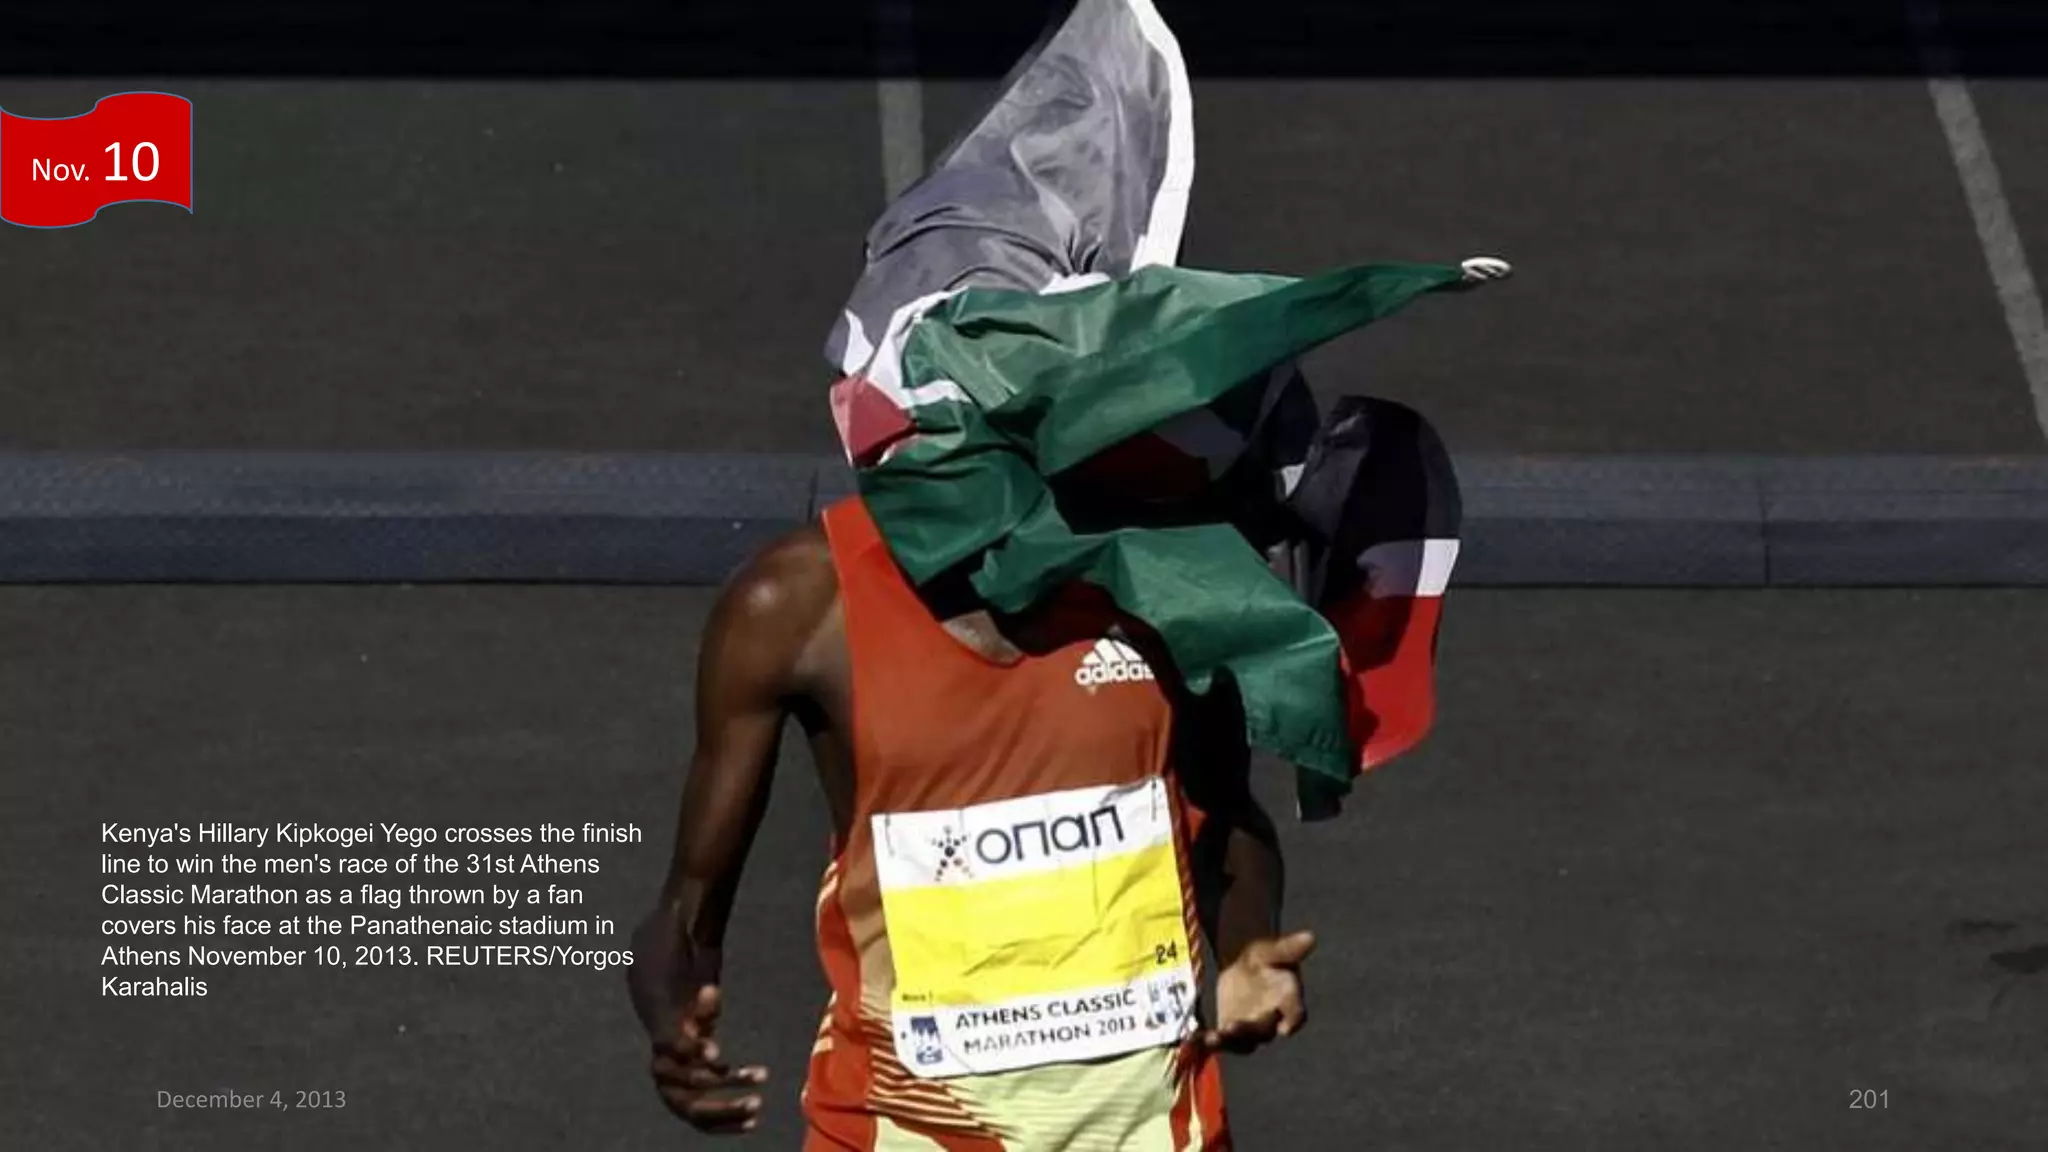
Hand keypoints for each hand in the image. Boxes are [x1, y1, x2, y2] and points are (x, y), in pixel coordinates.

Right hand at [650, 985, 768, 1133]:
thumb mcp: (695, 1011)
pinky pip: (706, 1124)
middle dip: (724, 1083)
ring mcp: (673, 1097)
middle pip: (692, 1084)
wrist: (672, 1047)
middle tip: (761, 1074)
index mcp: (663, 1047)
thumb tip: (711, 991)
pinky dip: (727, 1125)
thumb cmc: (687, 1023)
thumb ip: (704, 1005)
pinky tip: (753, 1123)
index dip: (695, 1050)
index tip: (719, 1053)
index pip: (676, 1048)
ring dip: (728, 1109)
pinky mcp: (687, 1110)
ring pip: (699, 1111)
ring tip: (758, 1103)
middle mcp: (664, 1076)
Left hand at [1201, 929, 1314, 1053]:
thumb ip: (1289, 948)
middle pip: (1263, 1031)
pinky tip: (1192, 1037)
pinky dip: (1208, 1041)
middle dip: (1247, 1031)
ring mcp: (1250, 1029)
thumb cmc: (1267, 957)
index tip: (1285, 1029)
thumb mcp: (1274, 949)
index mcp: (1288, 1001)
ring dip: (1226, 1043)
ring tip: (1210, 1038)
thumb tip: (1309, 937)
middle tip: (1230, 1028)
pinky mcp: (1230, 1031)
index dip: (1292, 1022)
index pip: (1296, 1015)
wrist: (1246, 964)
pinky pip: (1221, 1040)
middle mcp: (1272, 1020)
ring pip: (1242, 1043)